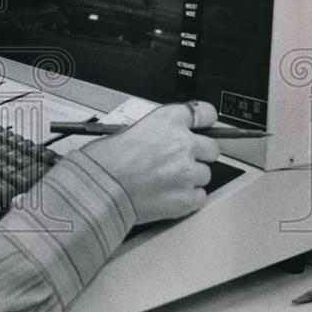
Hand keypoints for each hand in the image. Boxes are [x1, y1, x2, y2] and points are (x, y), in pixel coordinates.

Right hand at [83, 101, 219, 223]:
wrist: (99, 188)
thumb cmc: (104, 161)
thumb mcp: (129, 129)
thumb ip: (157, 131)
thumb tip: (167, 137)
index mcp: (168, 121)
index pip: (205, 113)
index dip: (206, 121)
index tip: (205, 125)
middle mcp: (182, 144)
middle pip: (212, 148)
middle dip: (198, 154)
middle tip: (179, 161)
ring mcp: (188, 172)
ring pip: (204, 174)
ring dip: (190, 177)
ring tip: (166, 180)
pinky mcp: (187, 198)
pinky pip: (200, 197)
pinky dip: (187, 197)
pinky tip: (168, 194)